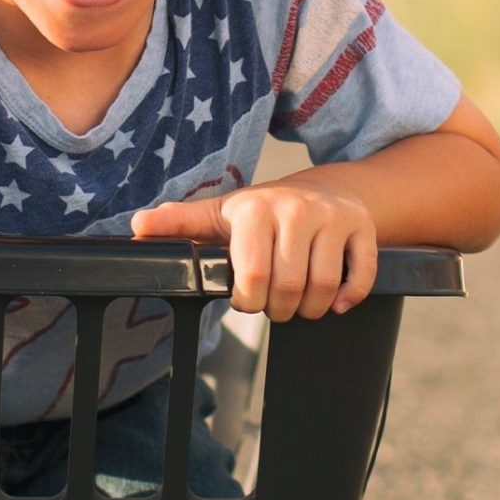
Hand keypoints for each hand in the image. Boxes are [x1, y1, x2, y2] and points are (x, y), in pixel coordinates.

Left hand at [129, 184, 379, 320]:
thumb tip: (137, 227)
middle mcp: (296, 209)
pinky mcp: (361, 228)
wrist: (321, 189)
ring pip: (323, 287)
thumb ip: (179, 224)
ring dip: (310, 310)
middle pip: (289, 287)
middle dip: (279, 310)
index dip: (248, 301)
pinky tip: (333, 302)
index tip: (247, 298)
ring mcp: (332, 217)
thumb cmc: (262, 213)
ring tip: (298, 304)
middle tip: (274, 305)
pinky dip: (347, 298)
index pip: (252, 276)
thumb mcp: (219, 216)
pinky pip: (359, 277)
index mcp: (256, 209)